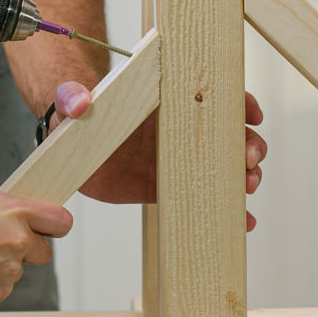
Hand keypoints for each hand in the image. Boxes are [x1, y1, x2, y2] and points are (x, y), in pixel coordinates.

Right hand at [0, 183, 73, 305]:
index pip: (61, 221)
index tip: (50, 227)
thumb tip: (5, 205)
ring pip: (19, 270)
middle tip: (3, 244)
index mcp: (16, 212)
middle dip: (28, 249)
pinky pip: (2, 286)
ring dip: (4, 265)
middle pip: (45, 252)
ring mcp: (9, 269)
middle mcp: (18, 241)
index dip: (55, 225)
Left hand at [54, 84, 268, 226]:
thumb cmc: (76, 111)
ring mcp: (173, 159)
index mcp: (161, 102)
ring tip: (248, 187)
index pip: (210, 95)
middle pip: (227, 133)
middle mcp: (176, 129)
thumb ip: (73, 96)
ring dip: (244, 175)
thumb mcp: (72, 97)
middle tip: (249, 158)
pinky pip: (200, 197)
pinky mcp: (161, 186)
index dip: (238, 102)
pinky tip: (244, 220)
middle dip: (249, 144)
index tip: (252, 114)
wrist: (65, 144)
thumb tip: (78, 103)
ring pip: (222, 165)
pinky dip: (226, 209)